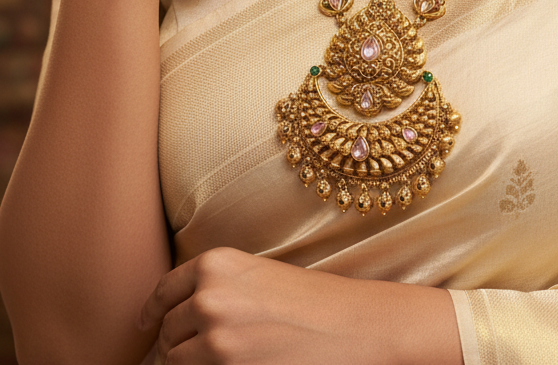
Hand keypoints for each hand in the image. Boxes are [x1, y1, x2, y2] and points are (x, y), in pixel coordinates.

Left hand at [139, 248, 461, 364]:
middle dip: (175, 344)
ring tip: (217, 359)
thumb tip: (168, 326)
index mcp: (216, 263)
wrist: (352, 326)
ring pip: (174, 361)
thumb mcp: (256, 279)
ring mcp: (215, 338)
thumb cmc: (310, 302)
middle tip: (197, 350)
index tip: (144, 325)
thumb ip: (215, 291)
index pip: (164, 292)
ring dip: (186, 363)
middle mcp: (208, 297)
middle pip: (167, 332)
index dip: (150, 312)